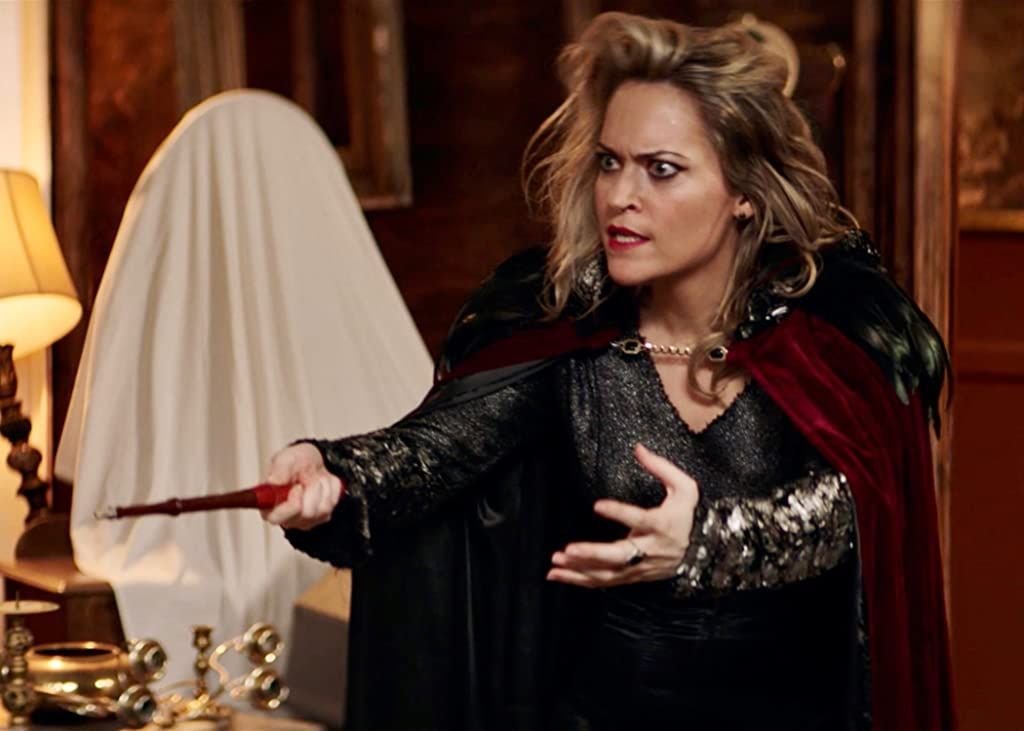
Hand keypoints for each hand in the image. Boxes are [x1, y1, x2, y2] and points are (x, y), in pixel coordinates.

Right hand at [261, 442, 343, 529]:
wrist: (313, 461)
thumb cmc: (295, 464)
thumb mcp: (285, 459)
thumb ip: (279, 470)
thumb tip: (273, 481)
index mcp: (269, 506)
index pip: (276, 518)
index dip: (291, 503)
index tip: (298, 487)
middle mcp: (286, 518)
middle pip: (307, 514)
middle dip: (311, 489)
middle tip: (305, 477)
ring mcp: (305, 520)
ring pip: (323, 509)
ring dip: (321, 486)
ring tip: (312, 478)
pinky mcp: (322, 517)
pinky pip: (332, 504)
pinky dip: (330, 489)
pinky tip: (320, 484)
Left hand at [547, 443, 698, 587]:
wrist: (703, 551)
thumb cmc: (687, 515)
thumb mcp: (684, 488)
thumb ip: (661, 467)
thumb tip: (638, 448)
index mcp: (662, 525)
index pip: (640, 519)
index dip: (619, 513)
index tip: (597, 505)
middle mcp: (650, 549)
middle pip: (620, 556)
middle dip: (593, 554)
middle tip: (569, 550)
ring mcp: (640, 566)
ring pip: (608, 574)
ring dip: (580, 570)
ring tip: (556, 563)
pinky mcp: (632, 576)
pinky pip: (605, 582)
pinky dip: (581, 580)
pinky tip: (560, 575)